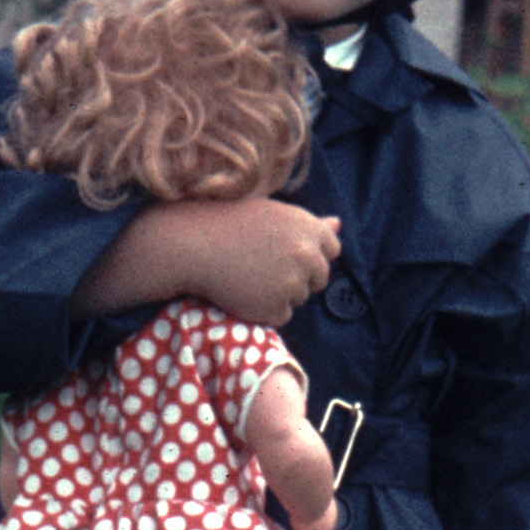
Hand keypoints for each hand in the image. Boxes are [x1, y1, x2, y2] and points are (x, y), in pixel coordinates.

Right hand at [182, 197, 341, 327]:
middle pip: (319, 278)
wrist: (191, 244)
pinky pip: (280, 316)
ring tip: (247, 276)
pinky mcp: (276, 308)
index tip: (286, 254)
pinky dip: (264, 310)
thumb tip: (338, 224)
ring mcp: (293, 283)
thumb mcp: (271, 213)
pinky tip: (242, 291)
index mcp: (310, 227)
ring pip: (298, 298)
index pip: (332, 250)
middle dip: (298, 277)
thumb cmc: (228, 222)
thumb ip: (308, 224)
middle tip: (262, 267)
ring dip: (279, 293)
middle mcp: (307, 254)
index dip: (310, 254)